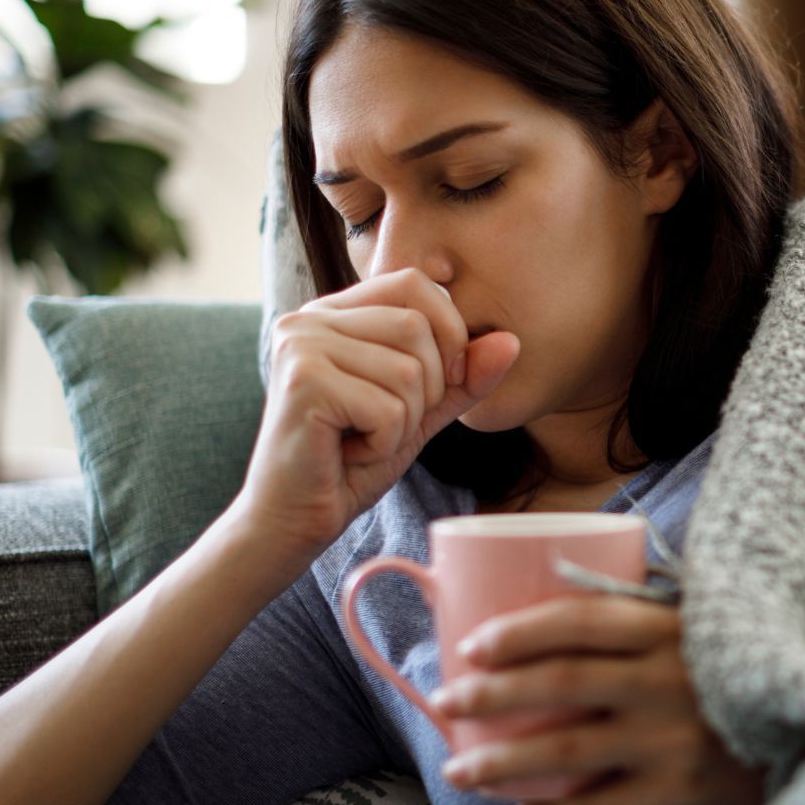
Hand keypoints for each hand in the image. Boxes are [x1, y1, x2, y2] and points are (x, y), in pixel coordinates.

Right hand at [231, 268, 520, 554]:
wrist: (293, 520)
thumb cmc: (351, 463)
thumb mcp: (420, 412)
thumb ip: (463, 377)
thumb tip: (511, 342)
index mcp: (335, 312)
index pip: (416, 284)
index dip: (448, 332)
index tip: (438, 384)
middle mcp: (310, 317)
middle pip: (417, 327)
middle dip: (425, 390)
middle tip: (384, 424)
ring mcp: (301, 345)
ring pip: (407, 371)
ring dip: (403, 423)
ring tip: (363, 439)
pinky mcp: (302, 382)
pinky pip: (388, 408)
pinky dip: (384, 443)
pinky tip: (349, 454)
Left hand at [430, 595, 766, 804]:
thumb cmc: (742, 675)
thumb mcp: (703, 628)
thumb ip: (644, 614)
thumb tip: (555, 589)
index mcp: (671, 629)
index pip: (580, 620)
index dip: (519, 632)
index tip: (472, 645)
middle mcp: (669, 680)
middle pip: (561, 683)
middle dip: (492, 694)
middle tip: (446, 702)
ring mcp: (674, 740)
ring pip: (569, 751)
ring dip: (504, 762)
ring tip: (460, 770)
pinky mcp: (684, 793)